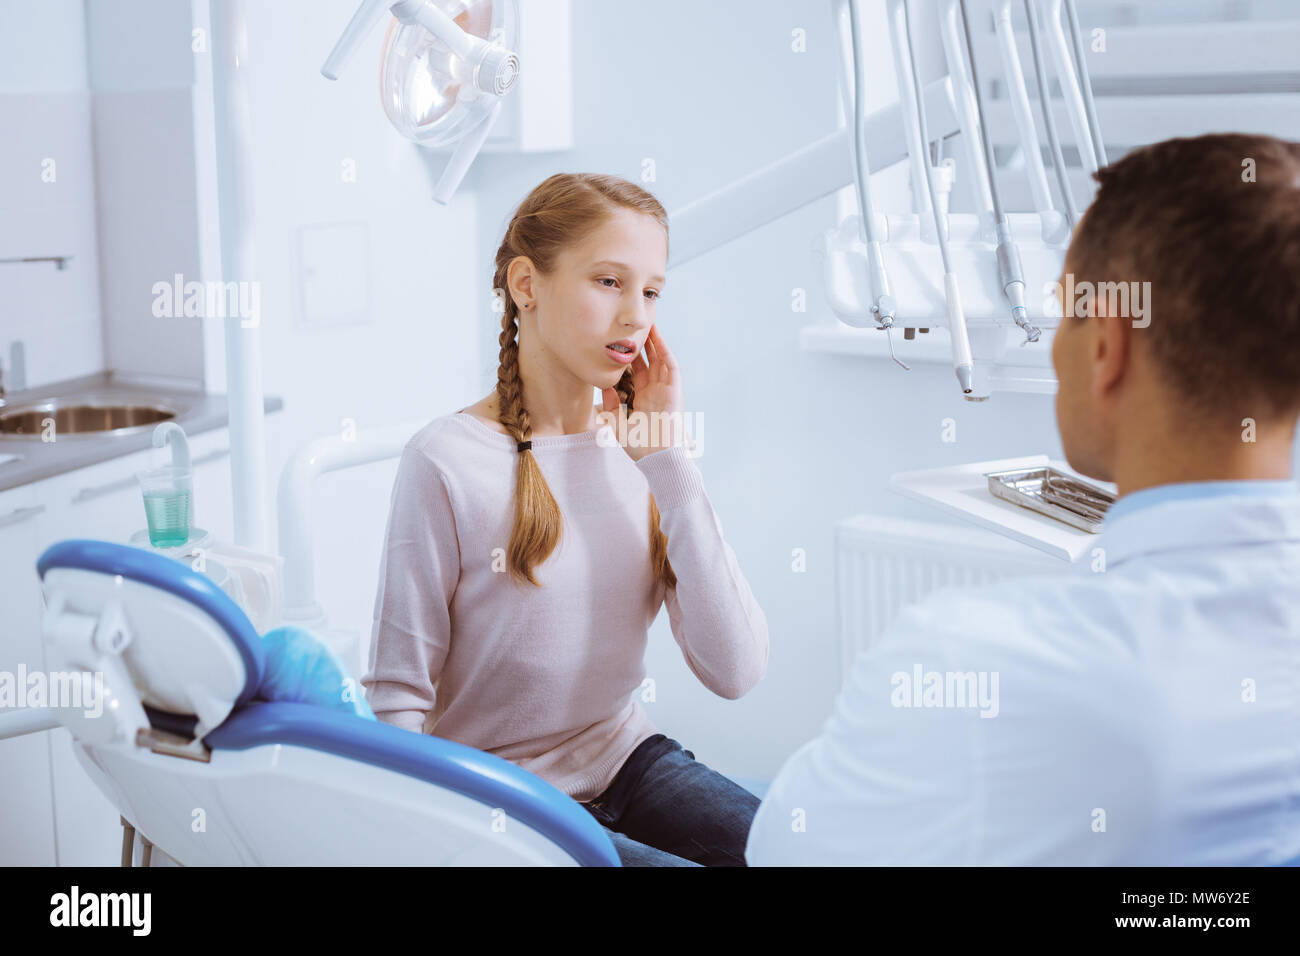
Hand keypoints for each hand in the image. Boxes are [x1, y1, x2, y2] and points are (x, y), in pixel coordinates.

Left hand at [600, 323, 683, 461]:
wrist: (657, 457)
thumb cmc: (638, 445)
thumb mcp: (617, 423)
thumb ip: (610, 405)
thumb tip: (604, 386)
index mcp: (642, 399)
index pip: (636, 372)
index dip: (629, 357)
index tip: (618, 343)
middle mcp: (655, 391)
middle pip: (648, 361)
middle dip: (641, 344)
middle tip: (632, 327)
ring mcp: (666, 389)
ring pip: (660, 359)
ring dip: (654, 341)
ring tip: (646, 323)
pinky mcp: (675, 390)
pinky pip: (670, 366)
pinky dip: (664, 350)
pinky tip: (657, 337)